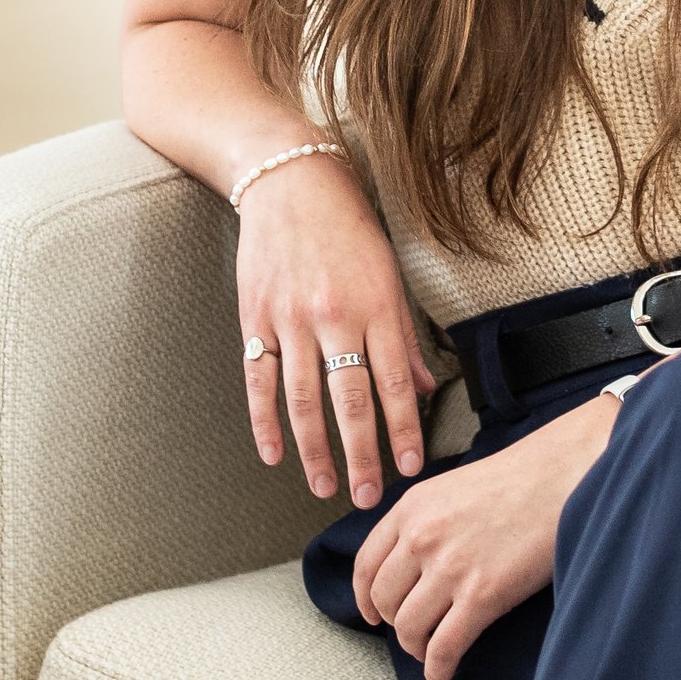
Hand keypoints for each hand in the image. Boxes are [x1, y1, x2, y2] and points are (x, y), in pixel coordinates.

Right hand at [237, 151, 437, 505]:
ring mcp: (290, 319)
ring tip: (324, 486)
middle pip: (350, 400)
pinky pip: (259, 381)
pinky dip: (264, 422)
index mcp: (376, 305)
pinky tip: (274, 454)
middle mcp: (334, 316)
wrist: (290, 182)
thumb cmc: (349, 228)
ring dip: (315, 450)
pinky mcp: (255, 319)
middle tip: (368, 497)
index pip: (395, 382)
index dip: (404, 430)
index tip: (413, 467)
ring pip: (303, 400)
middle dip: (362, 455)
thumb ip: (405, 336)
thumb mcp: (389, 274)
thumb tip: (426, 389)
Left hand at [354, 398, 616, 679]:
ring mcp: (450, 568)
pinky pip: (445, 646)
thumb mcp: (453, 487)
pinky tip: (443, 675)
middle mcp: (421, 538)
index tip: (373, 615)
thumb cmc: (521, 479)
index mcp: (411, 508)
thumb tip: (412, 565)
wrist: (565, 475)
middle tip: (414, 633)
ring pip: (409, 628)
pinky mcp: (482, 595)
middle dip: (396, 625)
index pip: (367, 565)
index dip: (365, 599)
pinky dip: (438, 668)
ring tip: (431, 653)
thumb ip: (425, 521)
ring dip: (416, 649)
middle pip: (385, 601)